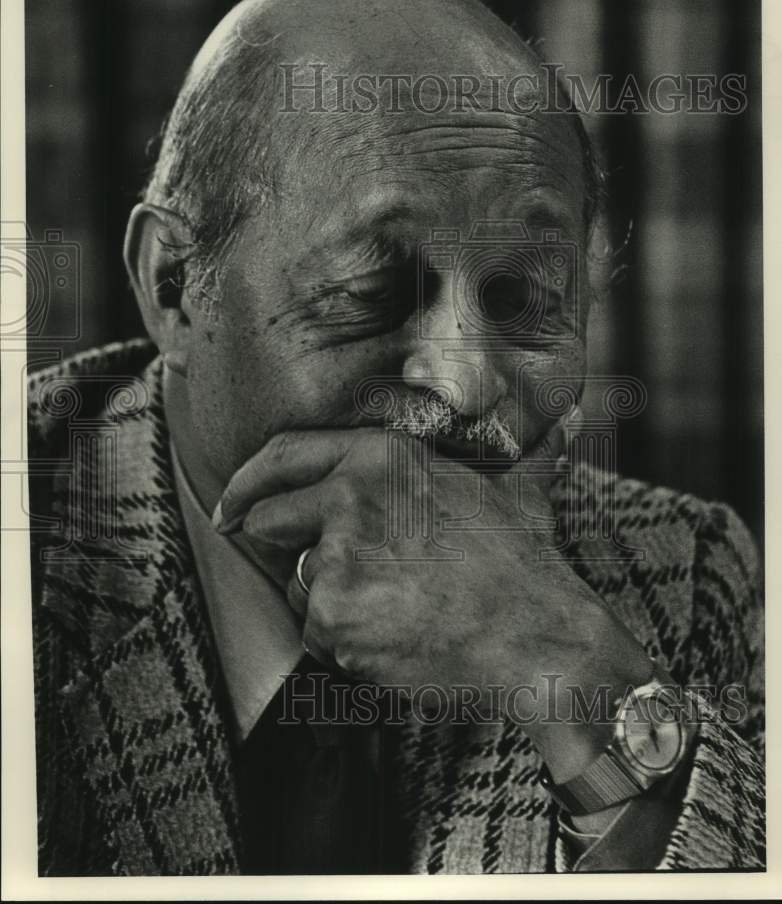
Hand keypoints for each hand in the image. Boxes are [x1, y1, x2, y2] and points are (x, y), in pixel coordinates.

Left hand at [215, 414, 651, 780]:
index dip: (247, 482)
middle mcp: (349, 495)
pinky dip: (345, 642)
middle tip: (332, 573)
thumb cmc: (526, 565)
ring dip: (331, 601)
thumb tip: (567, 419)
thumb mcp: (516, 489)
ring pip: (298, 583)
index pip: (282, 455)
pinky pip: (316, 633)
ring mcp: (337, 557)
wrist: (539, 639)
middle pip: (267, 520)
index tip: (230, 506)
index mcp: (381, 456)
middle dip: (285, 547)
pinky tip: (396, 636)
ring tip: (398, 607)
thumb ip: (521, 449)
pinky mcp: (332, 617)